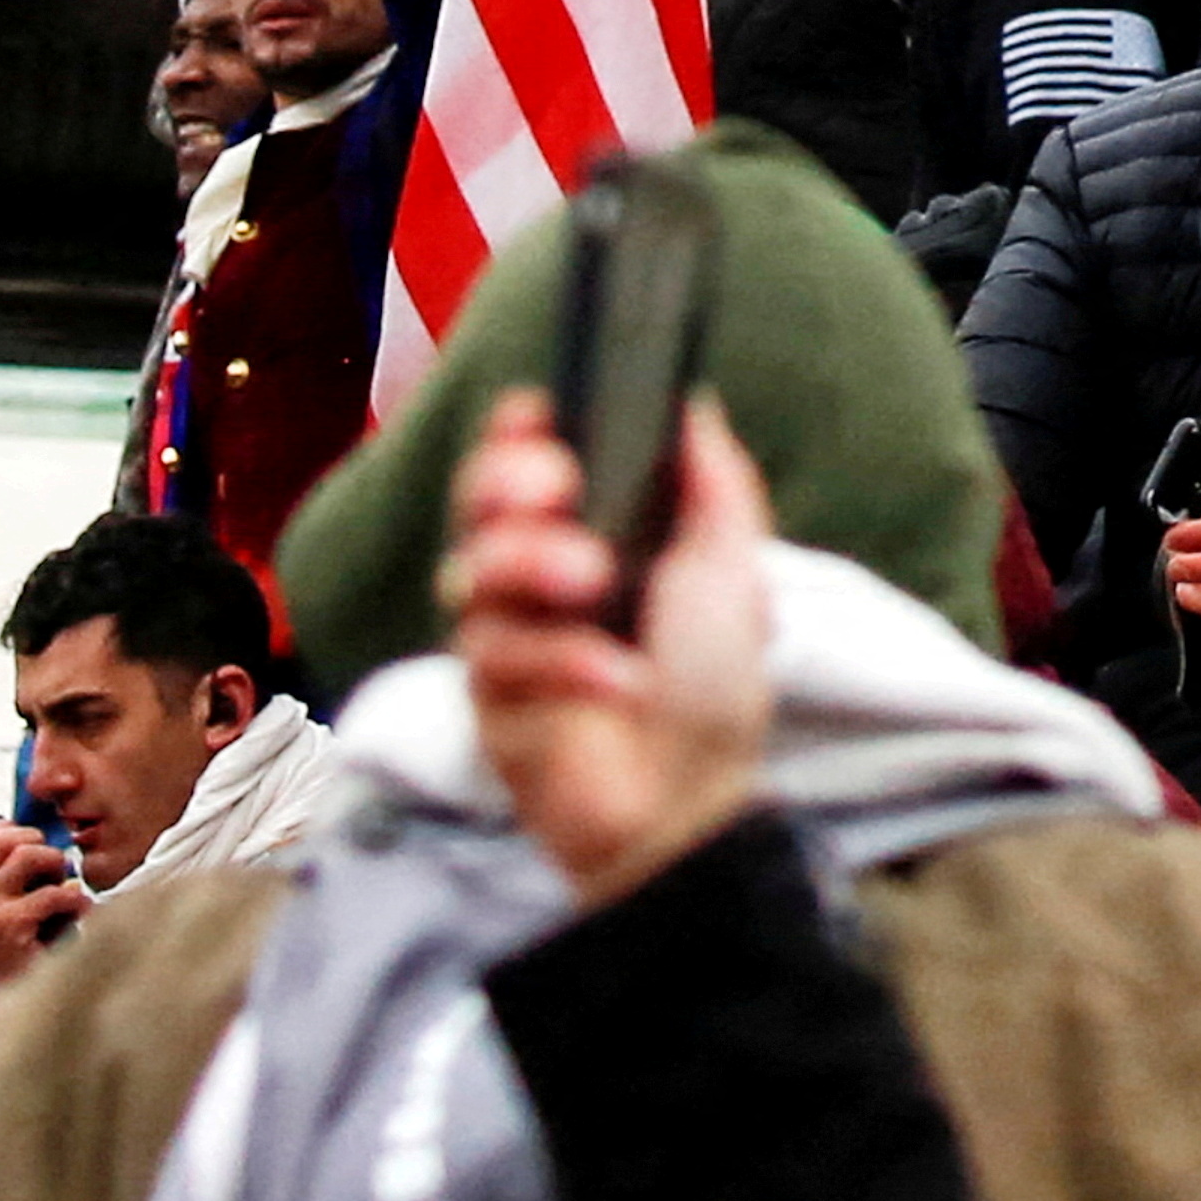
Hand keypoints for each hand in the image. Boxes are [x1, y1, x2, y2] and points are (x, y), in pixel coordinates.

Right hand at [0, 819, 86, 984]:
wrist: (19, 991)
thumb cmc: (28, 941)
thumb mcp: (16, 897)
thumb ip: (18, 865)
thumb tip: (43, 826)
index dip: (15, 829)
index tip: (36, 846)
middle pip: (7, 836)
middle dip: (43, 848)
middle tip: (53, 875)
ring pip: (31, 854)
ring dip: (60, 871)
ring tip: (62, 895)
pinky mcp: (8, 925)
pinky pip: (56, 891)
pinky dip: (77, 902)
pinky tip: (76, 915)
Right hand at [449, 388, 773, 910]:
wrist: (692, 796)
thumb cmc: (712, 679)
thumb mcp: (731, 568)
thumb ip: (713, 484)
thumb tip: (690, 404)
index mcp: (591, 528)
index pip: (528, 460)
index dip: (519, 431)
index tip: (537, 414)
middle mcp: (534, 572)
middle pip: (477, 501)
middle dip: (505, 479)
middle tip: (555, 489)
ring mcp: (503, 633)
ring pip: (470, 572)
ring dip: (531, 564)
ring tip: (591, 583)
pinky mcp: (487, 698)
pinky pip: (498, 658)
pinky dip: (564, 661)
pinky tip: (618, 679)